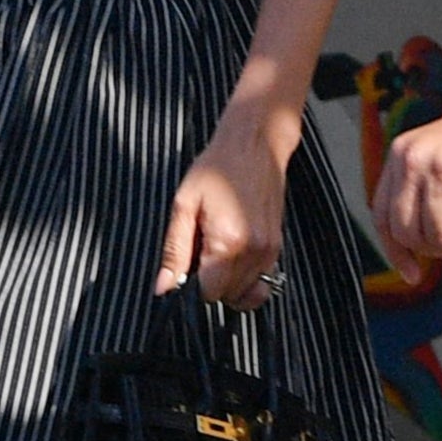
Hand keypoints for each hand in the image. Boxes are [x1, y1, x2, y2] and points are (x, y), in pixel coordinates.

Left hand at [158, 100, 296, 307]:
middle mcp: (255, 252)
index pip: (209, 294)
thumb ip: (174, 250)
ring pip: (246, 294)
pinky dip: (245, 277)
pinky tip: (233, 251)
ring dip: (228, 282)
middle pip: (228, 297)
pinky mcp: (277, 247)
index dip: (192, 285)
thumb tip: (164, 287)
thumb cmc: (218, 166)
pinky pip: (261, 281)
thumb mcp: (184, 204)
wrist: (255, 143)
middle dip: (210, 283)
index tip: (188, 265)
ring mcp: (270, 251)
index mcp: (229, 242)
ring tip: (217, 247)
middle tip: (201, 248)